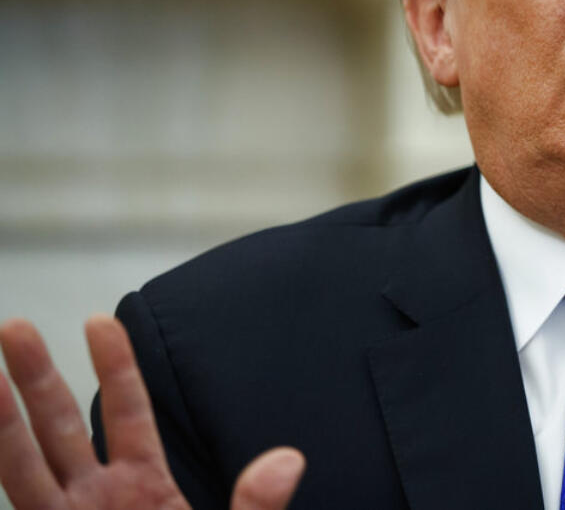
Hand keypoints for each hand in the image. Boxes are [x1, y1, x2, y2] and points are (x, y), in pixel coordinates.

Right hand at [0, 317, 304, 509]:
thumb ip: (256, 507)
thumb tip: (287, 458)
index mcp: (144, 488)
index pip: (127, 413)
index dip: (115, 368)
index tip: (100, 321)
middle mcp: (95, 504)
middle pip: (60, 428)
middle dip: (36, 378)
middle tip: (13, 325)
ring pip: (22, 469)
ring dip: (0, 424)